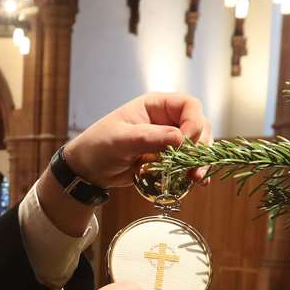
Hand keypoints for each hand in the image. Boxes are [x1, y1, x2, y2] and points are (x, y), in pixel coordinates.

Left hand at [62, 93, 212, 187]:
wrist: (89, 169)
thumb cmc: (99, 146)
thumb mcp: (121, 140)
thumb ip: (150, 137)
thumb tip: (179, 138)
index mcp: (156, 106)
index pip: (189, 106)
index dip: (193, 122)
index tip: (185, 142)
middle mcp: (167, 120)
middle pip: (199, 126)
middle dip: (200, 146)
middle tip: (193, 166)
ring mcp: (169, 140)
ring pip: (197, 146)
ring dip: (199, 162)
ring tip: (196, 178)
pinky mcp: (167, 159)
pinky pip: (187, 163)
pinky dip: (194, 172)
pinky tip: (198, 183)